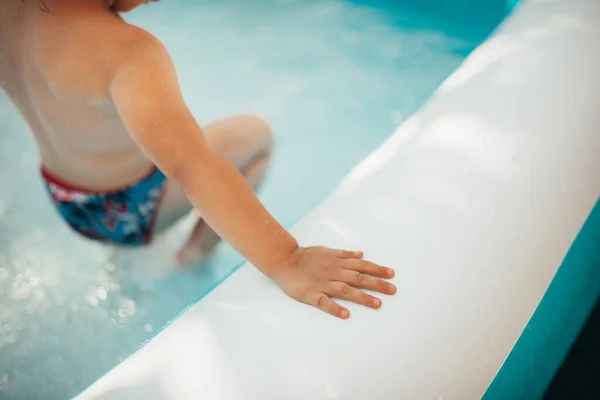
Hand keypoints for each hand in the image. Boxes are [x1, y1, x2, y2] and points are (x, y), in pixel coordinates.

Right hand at [274, 246, 395, 318]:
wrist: (284, 260)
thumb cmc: (306, 256)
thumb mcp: (327, 250)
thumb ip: (344, 254)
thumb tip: (361, 253)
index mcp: (338, 262)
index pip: (362, 265)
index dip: (377, 269)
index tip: (392, 274)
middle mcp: (333, 272)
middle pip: (358, 278)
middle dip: (377, 284)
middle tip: (393, 290)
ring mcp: (322, 283)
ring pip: (345, 290)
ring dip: (362, 297)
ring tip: (377, 304)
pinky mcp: (311, 294)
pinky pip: (324, 302)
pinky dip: (335, 308)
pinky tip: (346, 314)